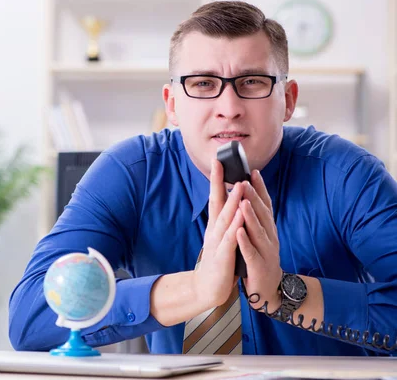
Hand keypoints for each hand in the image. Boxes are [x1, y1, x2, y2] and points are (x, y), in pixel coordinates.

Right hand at [193, 159, 244, 309]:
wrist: (208, 288)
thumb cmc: (219, 261)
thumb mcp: (220, 237)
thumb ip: (224, 220)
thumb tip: (228, 200)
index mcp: (216, 225)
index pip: (216, 198)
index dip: (217, 180)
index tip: (218, 161)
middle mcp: (214, 230)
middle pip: (216, 202)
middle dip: (219, 182)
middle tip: (220, 163)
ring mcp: (217, 243)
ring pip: (225, 219)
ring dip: (231, 202)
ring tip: (238, 185)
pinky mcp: (222, 257)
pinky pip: (230, 240)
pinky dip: (235, 227)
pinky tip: (241, 217)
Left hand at [236, 170, 282, 311]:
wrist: (267, 289)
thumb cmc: (259, 258)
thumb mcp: (259, 236)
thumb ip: (255, 218)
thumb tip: (249, 196)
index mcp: (268, 229)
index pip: (265, 205)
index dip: (260, 188)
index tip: (253, 171)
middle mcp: (269, 237)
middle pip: (262, 214)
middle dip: (253, 197)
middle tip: (244, 181)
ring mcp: (265, 251)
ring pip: (258, 231)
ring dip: (250, 216)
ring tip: (243, 201)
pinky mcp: (258, 265)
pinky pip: (251, 252)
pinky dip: (245, 241)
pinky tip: (238, 232)